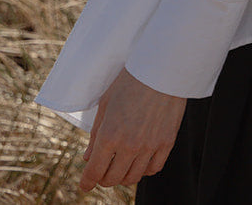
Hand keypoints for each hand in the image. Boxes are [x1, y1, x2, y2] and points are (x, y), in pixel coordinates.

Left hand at [78, 67, 186, 191]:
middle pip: (113, 179)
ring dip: (123, 176)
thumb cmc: (130, 80)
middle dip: (103, 178)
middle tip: (102, 171)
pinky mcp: (166, 142)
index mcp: (110, 134)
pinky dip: (145, 169)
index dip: (87, 181)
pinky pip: (154, 168)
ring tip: (120, 165)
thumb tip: (87, 157)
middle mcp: (129, 145)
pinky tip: (140, 161)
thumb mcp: (106, 103)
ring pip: (133, 177)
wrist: (162, 67)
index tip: (85, 184)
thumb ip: (96, 133)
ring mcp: (150, 146)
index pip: (94, 171)